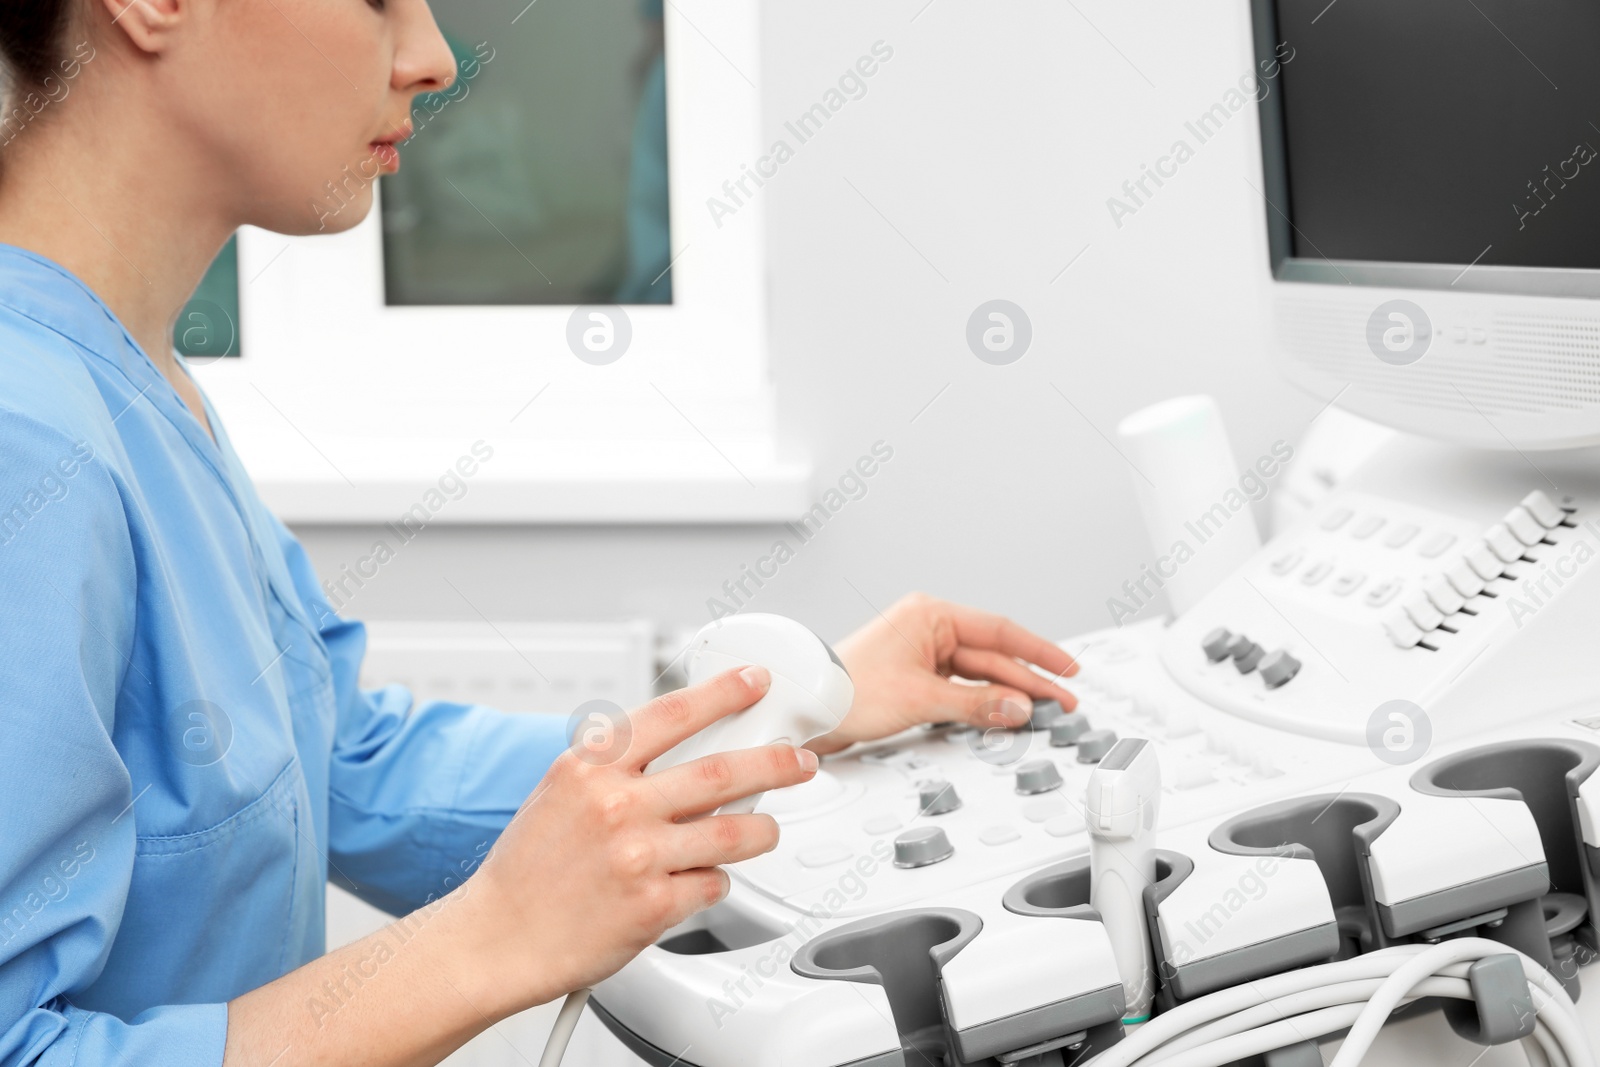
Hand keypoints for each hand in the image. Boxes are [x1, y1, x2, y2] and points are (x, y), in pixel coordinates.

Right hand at [467, 666, 818, 1009]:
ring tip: (764, 831)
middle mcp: (616, 805)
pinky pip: (713, 884)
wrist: (498, 939)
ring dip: (761, 831)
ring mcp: (638, 856)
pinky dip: (715, 882)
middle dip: (776, 762)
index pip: (672, 713)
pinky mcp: (654, 906)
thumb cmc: (527, 871)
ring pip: (734, 833)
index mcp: (590, 767)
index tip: (755, 682)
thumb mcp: (562, 792)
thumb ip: (617, 767)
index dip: (724, 692)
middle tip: (800, 761)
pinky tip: (696, 882)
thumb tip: (685, 746)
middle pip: (722, 770)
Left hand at [812, 593, 1077, 754]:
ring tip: (1044, 711)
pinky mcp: (917, 676)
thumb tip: (1017, 707)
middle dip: (1029, 679)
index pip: (999, 630)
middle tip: (1064, 701)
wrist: (808, 709)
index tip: (1067, 669)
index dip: (1038, 652)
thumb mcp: (920, 698)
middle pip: (993, 654)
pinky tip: (1006, 713)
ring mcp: (923, 652)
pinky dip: (984, 701)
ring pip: (979, 673)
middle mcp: (928, 628)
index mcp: (930, 615)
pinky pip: (962, 687)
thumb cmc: (847, 691)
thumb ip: (975, 703)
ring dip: (1009, 693)